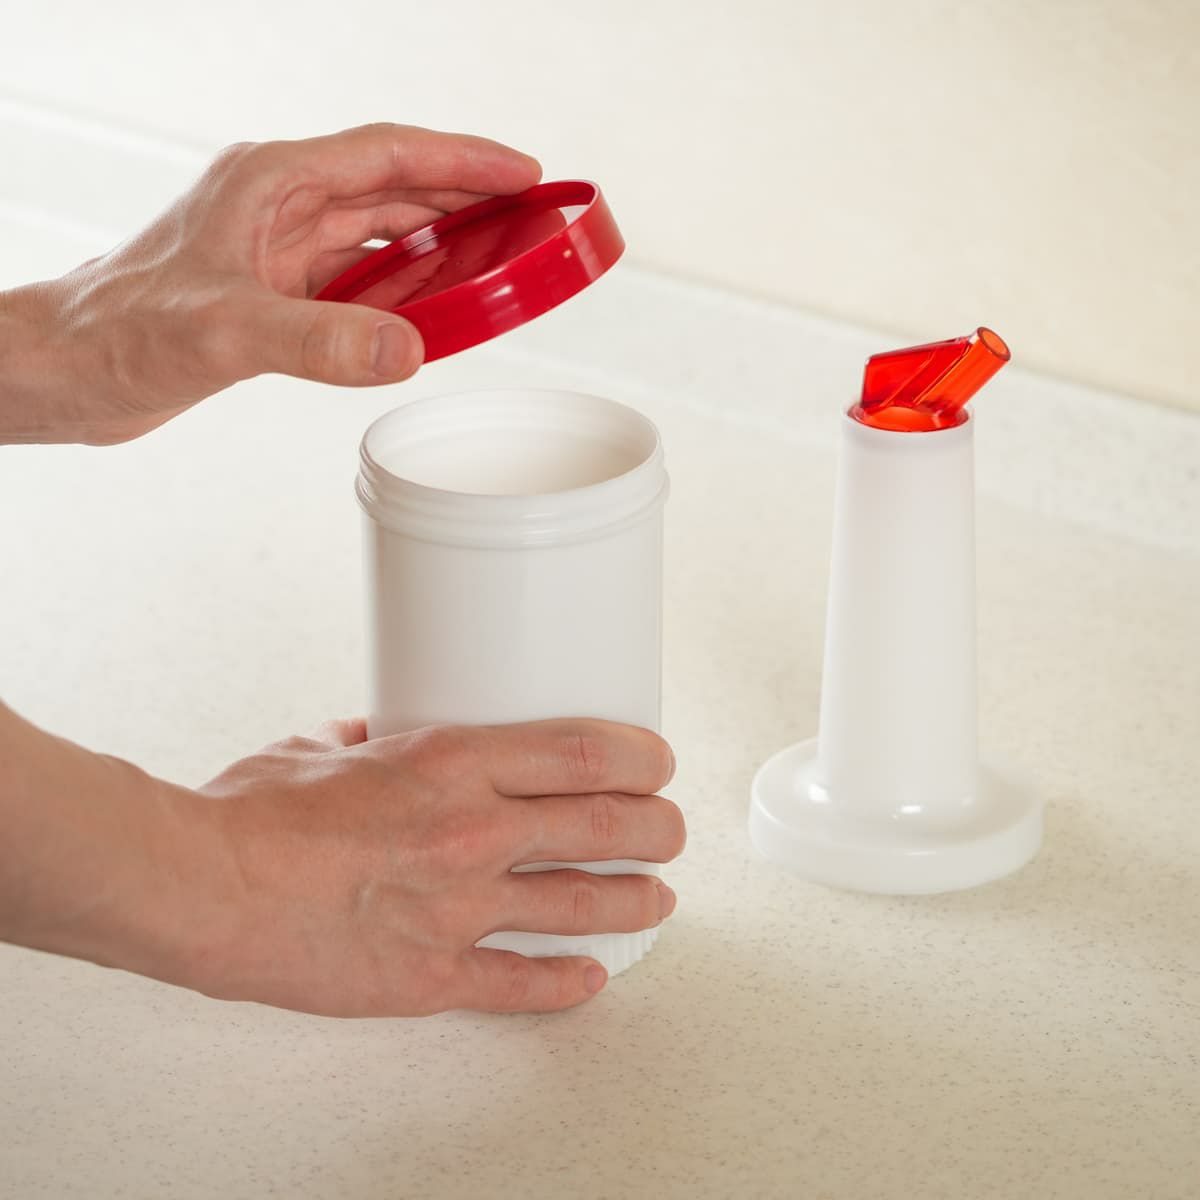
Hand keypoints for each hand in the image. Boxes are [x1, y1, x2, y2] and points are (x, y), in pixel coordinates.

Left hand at [2, 123, 539, 443]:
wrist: (68, 371)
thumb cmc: (118, 331)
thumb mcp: (225, 332)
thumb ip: (318, 339)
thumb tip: (405, 349)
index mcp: (270, 183)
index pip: (388, 156)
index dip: (463, 162)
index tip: (523, 174)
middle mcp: (279, 206)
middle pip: (394, 189)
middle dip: (466, 200)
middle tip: (530, 218)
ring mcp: (278, 250)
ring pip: (381, 236)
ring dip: (440, 246)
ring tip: (498, 259)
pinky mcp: (275, 294)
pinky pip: (359, 284)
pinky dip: (403, 294)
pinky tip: (433, 311)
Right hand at [182, 718, 683, 1016]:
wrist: (200, 887)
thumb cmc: (251, 814)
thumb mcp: (320, 746)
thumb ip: (367, 739)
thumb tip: (383, 733)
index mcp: (449, 762)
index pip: (583, 752)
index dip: (639, 756)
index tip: (656, 761)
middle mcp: (470, 832)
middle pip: (603, 827)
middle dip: (657, 828)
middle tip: (671, 830)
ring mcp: (457, 909)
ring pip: (581, 904)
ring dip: (635, 900)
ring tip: (659, 897)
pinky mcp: (431, 975)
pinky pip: (520, 983)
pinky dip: (567, 982)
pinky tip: (591, 977)